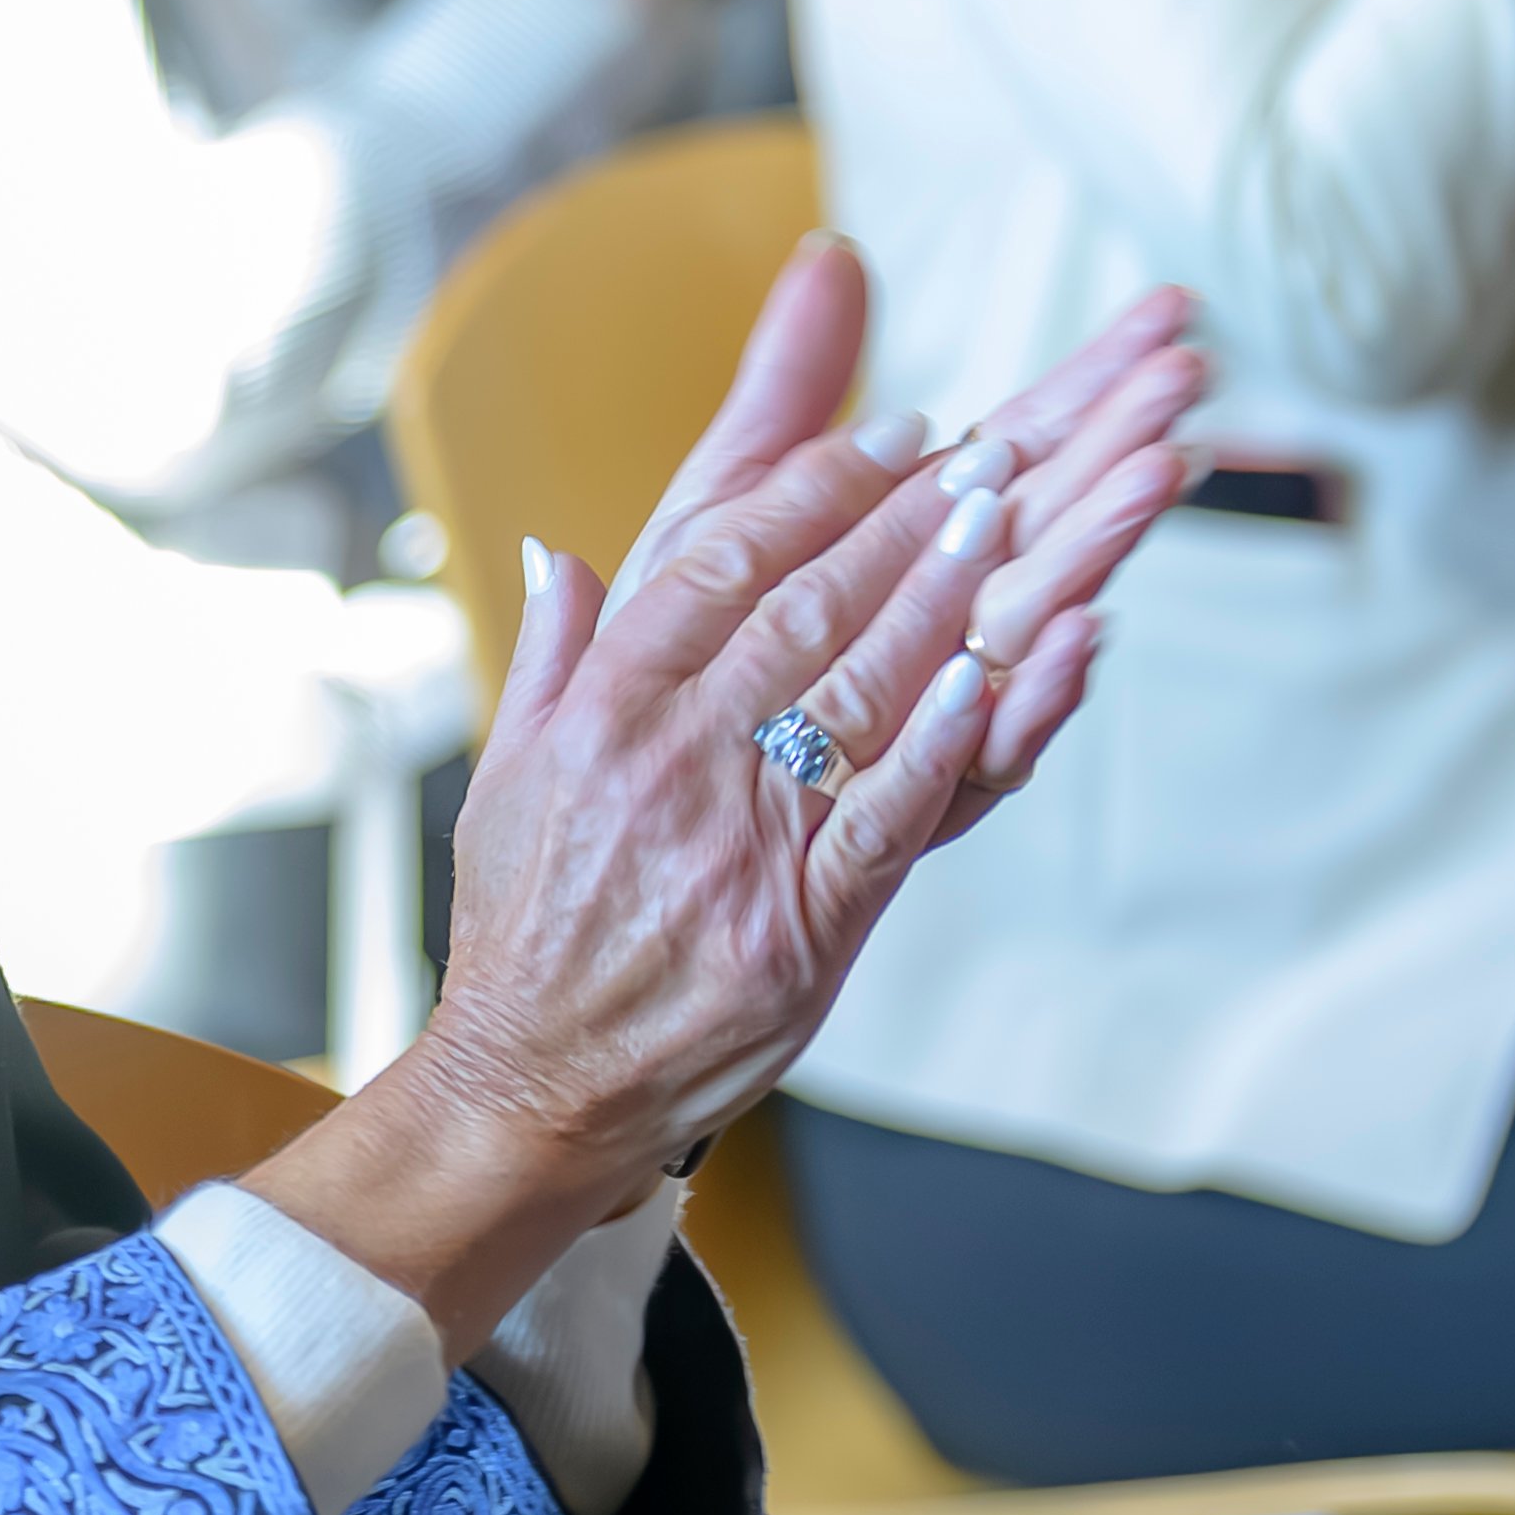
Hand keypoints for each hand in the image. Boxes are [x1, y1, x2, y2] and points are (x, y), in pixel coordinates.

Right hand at [252, 240, 1200, 1348]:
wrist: (536, 1086)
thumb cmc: (530, 930)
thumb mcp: (505, 777)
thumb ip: (551, 658)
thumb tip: (558, 551)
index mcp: (602, 711)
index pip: (718, 564)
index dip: (814, 488)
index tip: (896, 429)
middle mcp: (668, 761)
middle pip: (801, 609)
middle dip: (901, 519)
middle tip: (986, 449)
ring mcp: (736, 845)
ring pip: (850, 695)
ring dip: (936, 599)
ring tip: (1008, 520)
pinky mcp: (795, 929)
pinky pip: (878, 821)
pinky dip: (937, 749)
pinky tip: (987, 678)